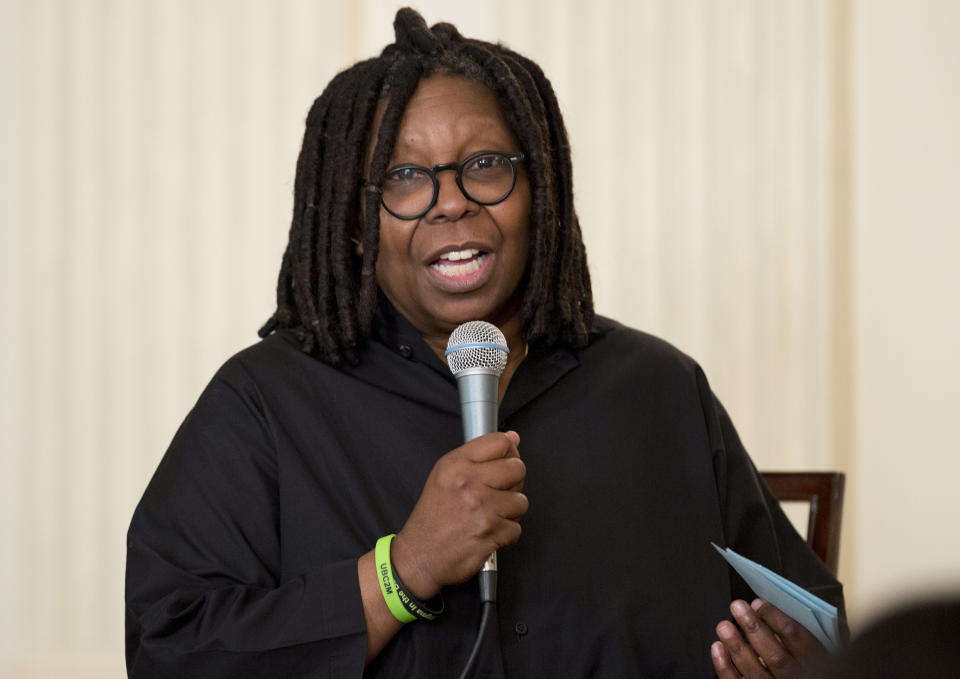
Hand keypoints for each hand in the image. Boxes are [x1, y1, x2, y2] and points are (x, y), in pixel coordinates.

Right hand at [391, 430, 527, 598]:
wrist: (419, 556)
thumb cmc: (432, 517)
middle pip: (517, 469)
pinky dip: (506, 534)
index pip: (500, 442)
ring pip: (521, 501)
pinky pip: (516, 528)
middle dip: (513, 482)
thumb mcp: (445, 476)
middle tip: (497, 492)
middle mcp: (468, 484)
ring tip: (490, 514)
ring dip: (510, 511)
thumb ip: (479, 455)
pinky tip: (488, 532)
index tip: (506, 460)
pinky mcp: (491, 534)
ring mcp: (481, 509)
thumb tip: (512, 438)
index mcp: (455, 465)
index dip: (509, 451)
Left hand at [711, 599, 828, 678]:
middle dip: (754, 629)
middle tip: (738, 607)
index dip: (775, 617)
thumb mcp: (808, 650)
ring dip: (737, 647)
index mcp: (813, 662)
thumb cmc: (799, 664)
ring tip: (724, 626)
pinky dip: (725, 667)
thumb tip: (765, 612)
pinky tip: (718, 648)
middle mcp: (796, 678)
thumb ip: (791, 636)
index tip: (758, 603)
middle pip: (776, 656)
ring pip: (756, 672)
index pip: (796, 638)